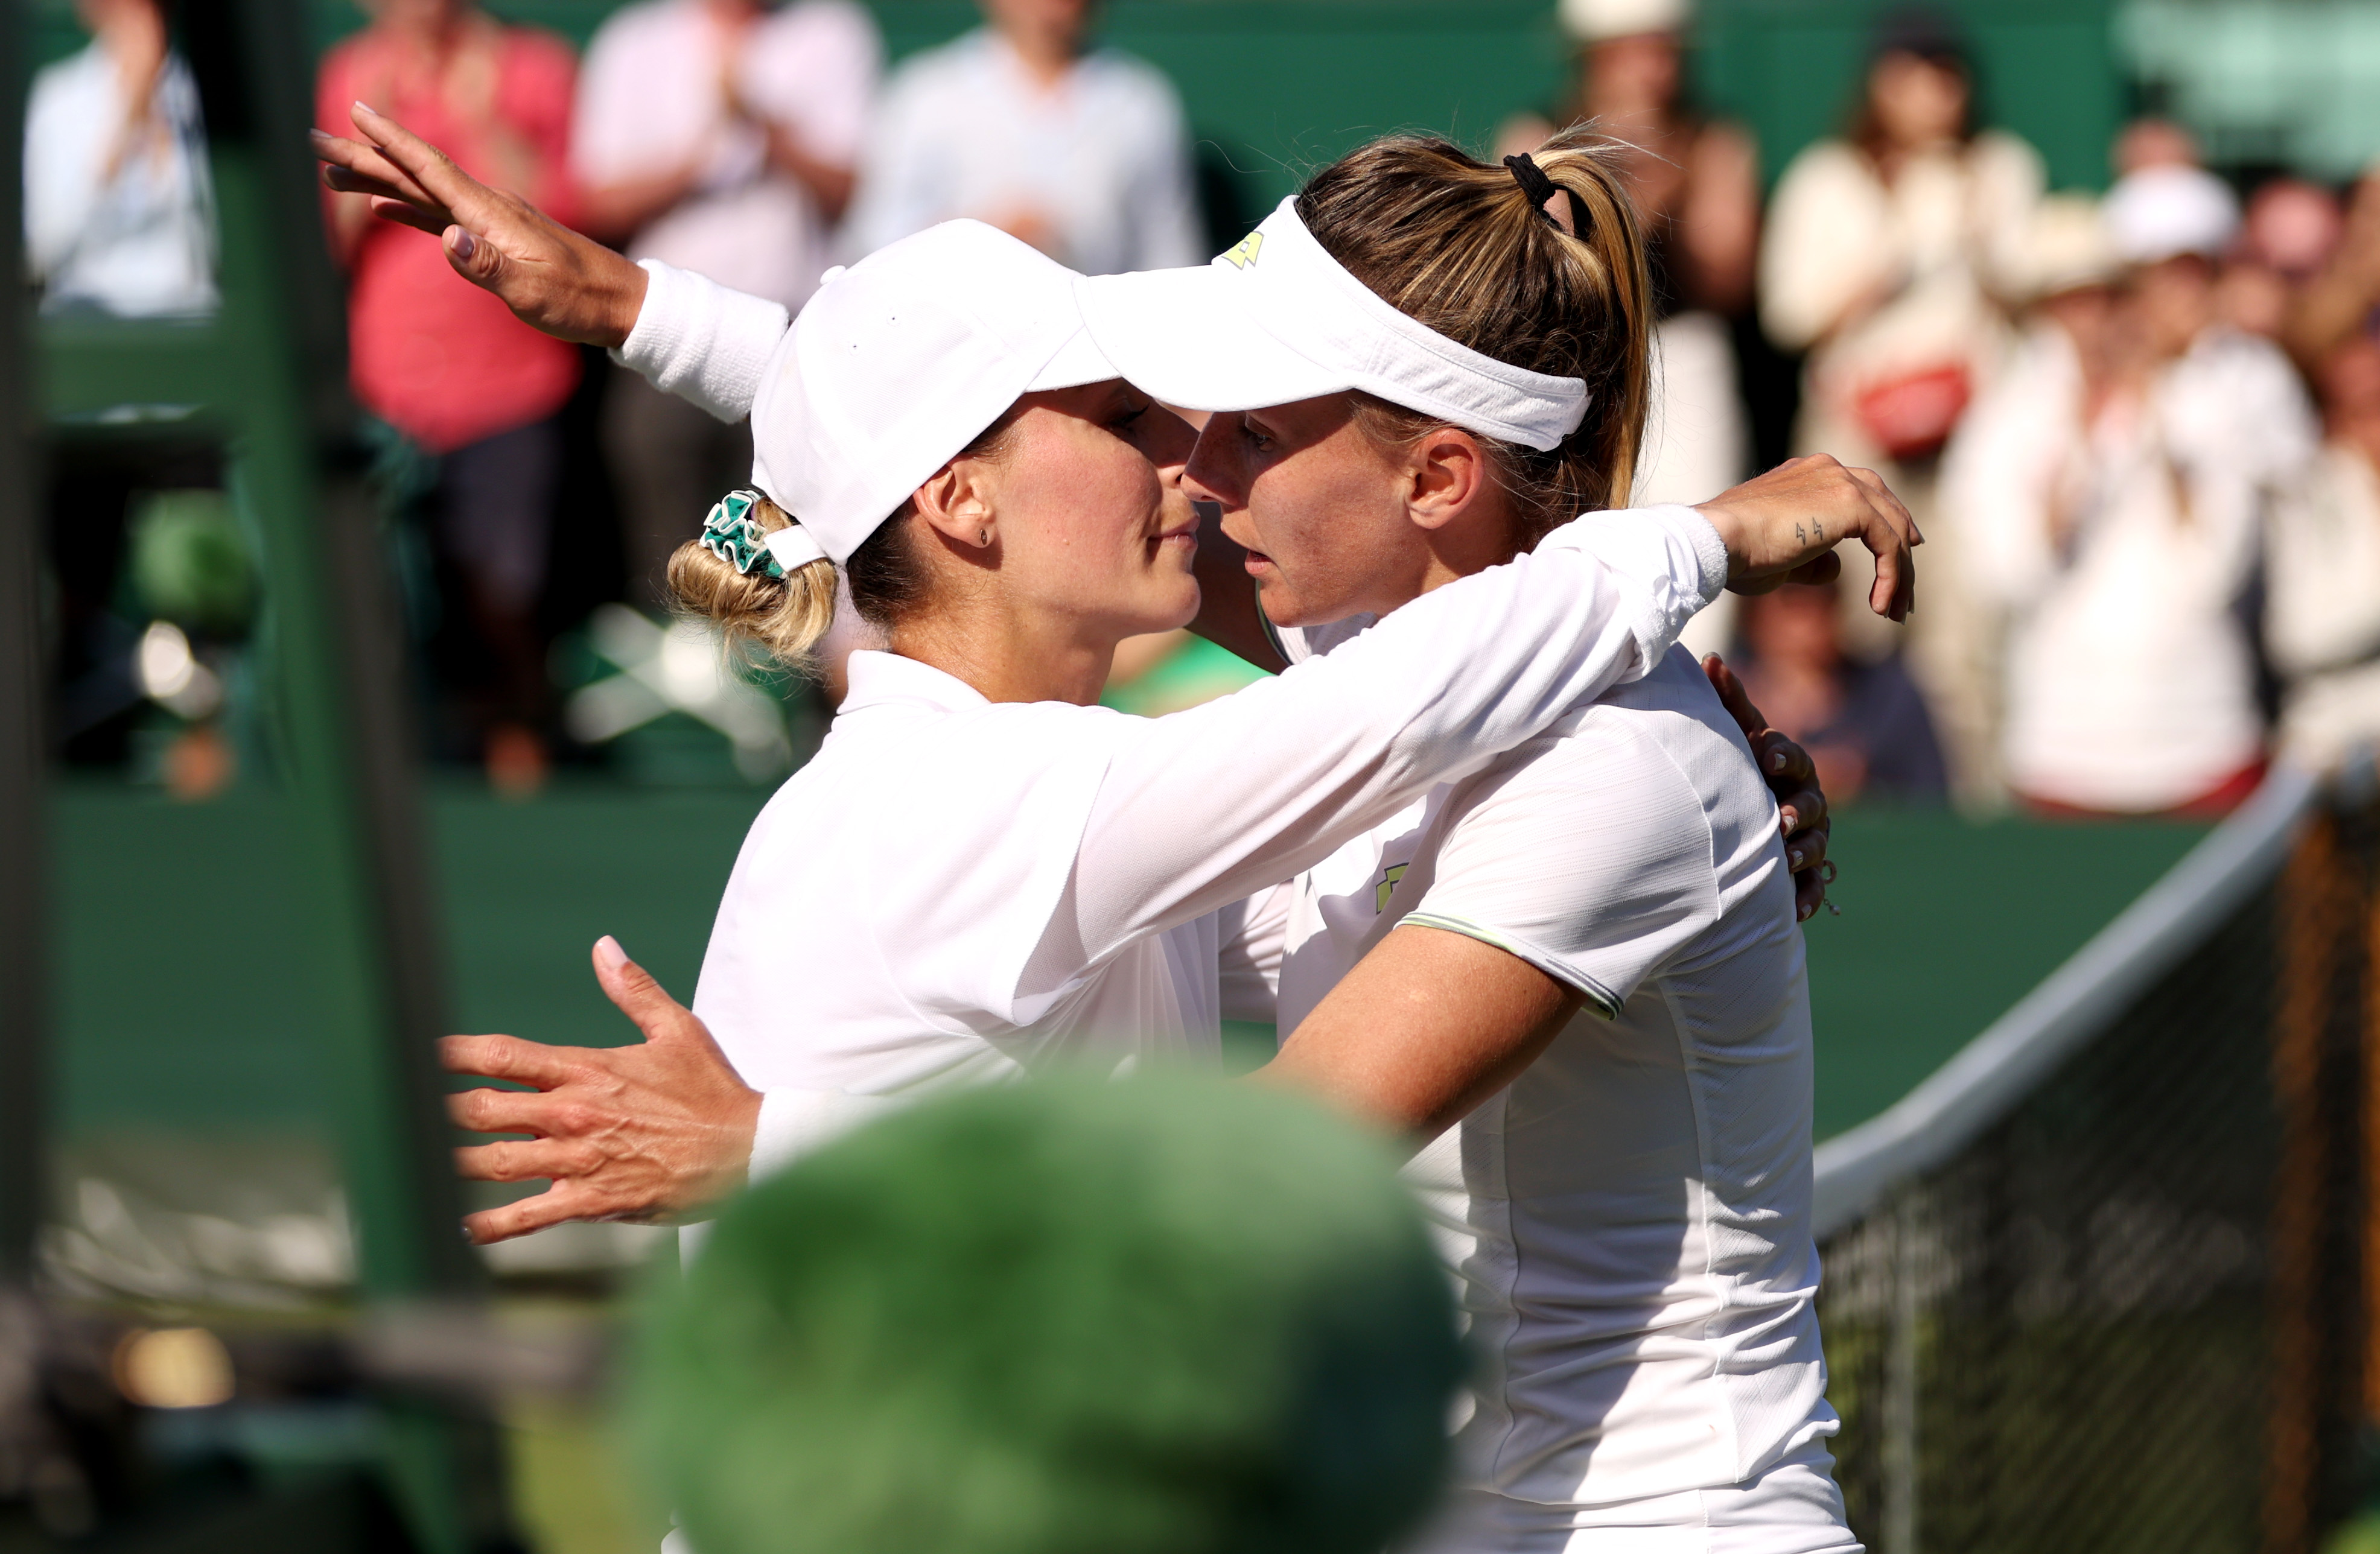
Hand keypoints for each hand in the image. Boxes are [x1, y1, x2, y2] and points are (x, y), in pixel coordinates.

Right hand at [312, 102, 647, 347]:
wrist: (621, 305)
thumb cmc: (580, 301)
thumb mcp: (533, 291)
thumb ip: (487, 267)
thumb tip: (446, 239)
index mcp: (490, 214)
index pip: (430, 168)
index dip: (392, 140)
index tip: (357, 110)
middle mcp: (486, 208)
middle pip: (415, 174)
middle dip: (364, 155)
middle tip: (314, 140)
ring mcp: (490, 222)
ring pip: (421, 193)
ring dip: (376, 181)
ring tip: (332, 172)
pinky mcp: (494, 240)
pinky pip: (438, 216)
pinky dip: (407, 210)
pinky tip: (380, 210)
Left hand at [441, 937, 760, 1243]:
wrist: (748, 1150)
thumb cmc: (712, 1092)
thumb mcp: (677, 1029)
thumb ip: (633, 990)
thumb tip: (603, 948)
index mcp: (587, 1070)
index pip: (505, 1057)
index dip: (456, 1053)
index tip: (422, 1052)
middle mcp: (573, 1114)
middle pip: (481, 1110)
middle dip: (440, 1111)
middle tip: (409, 1111)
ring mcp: (578, 1161)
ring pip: (494, 1163)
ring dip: (452, 1162)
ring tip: (420, 1162)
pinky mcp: (593, 1202)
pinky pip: (530, 1217)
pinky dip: (493, 1226)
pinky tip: (466, 1228)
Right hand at [1694, 454, 1921, 621]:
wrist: (1717, 541)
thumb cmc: (1737, 554)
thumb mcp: (1782, 558)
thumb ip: (1813, 558)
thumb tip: (1835, 568)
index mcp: (1808, 473)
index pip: (1861, 490)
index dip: (1885, 521)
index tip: (1901, 550)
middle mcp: (1828, 469)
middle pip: (1884, 502)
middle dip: (1902, 541)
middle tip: (1908, 581)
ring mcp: (1841, 482)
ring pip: (1892, 527)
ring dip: (1900, 572)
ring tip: (1896, 611)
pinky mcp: (1851, 504)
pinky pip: (1888, 544)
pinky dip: (1892, 577)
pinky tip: (1880, 607)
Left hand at [1703, 654, 1832, 921]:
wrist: (1741, 826)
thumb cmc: (1739, 771)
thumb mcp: (1733, 740)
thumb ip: (1727, 703)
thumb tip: (1707, 658)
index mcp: (1787, 766)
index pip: (1789, 756)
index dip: (1779, 755)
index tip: (1764, 757)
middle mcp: (1804, 801)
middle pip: (1811, 803)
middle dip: (1798, 809)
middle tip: (1783, 818)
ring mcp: (1809, 839)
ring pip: (1815, 846)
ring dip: (1803, 852)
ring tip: (1787, 859)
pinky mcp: (1805, 876)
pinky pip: (1813, 890)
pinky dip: (1805, 899)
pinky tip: (1792, 911)